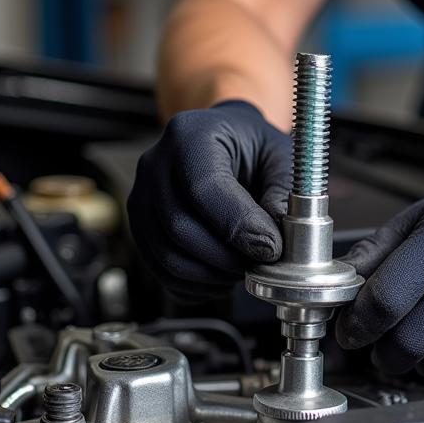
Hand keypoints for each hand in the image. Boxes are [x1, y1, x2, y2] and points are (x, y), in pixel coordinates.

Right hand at [127, 100, 290, 300]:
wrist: (225, 144)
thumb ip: (283, 195)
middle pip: (179, 226)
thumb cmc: (254, 147)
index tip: (271, 247)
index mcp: (191, 137)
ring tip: (244, 268)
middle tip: (261, 262)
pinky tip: (223, 276)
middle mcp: (155, 165)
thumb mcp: (281, 157)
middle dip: (226, 257)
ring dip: (212, 275)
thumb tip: (276, 242)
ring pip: (167, 257)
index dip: (239, 226)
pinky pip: (161, 272)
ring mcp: (142, 199)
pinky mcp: (141, 229)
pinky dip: (196, 286)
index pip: (204, 188)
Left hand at [338, 151, 423, 387]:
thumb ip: (375, 255)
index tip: (349, 331)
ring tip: (419, 337)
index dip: (356, 325)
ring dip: (417, 363)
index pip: (384, 301)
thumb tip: (332, 288)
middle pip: (408, 344)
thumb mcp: (421, 217)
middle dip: (381, 353)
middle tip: (378, 343)